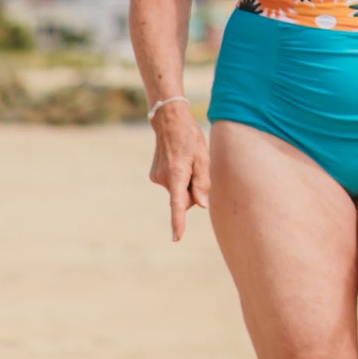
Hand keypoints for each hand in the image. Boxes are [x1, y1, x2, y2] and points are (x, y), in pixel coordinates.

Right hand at [149, 106, 210, 238]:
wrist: (168, 121)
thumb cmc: (190, 137)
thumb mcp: (203, 156)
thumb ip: (202, 182)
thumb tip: (201, 204)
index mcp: (177, 173)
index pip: (178, 203)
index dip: (178, 221)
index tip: (177, 237)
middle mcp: (163, 178)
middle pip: (184, 198)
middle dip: (193, 191)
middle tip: (196, 167)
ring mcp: (157, 177)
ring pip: (178, 191)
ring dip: (185, 182)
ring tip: (186, 161)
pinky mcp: (154, 175)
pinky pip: (172, 185)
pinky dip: (178, 179)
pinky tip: (178, 161)